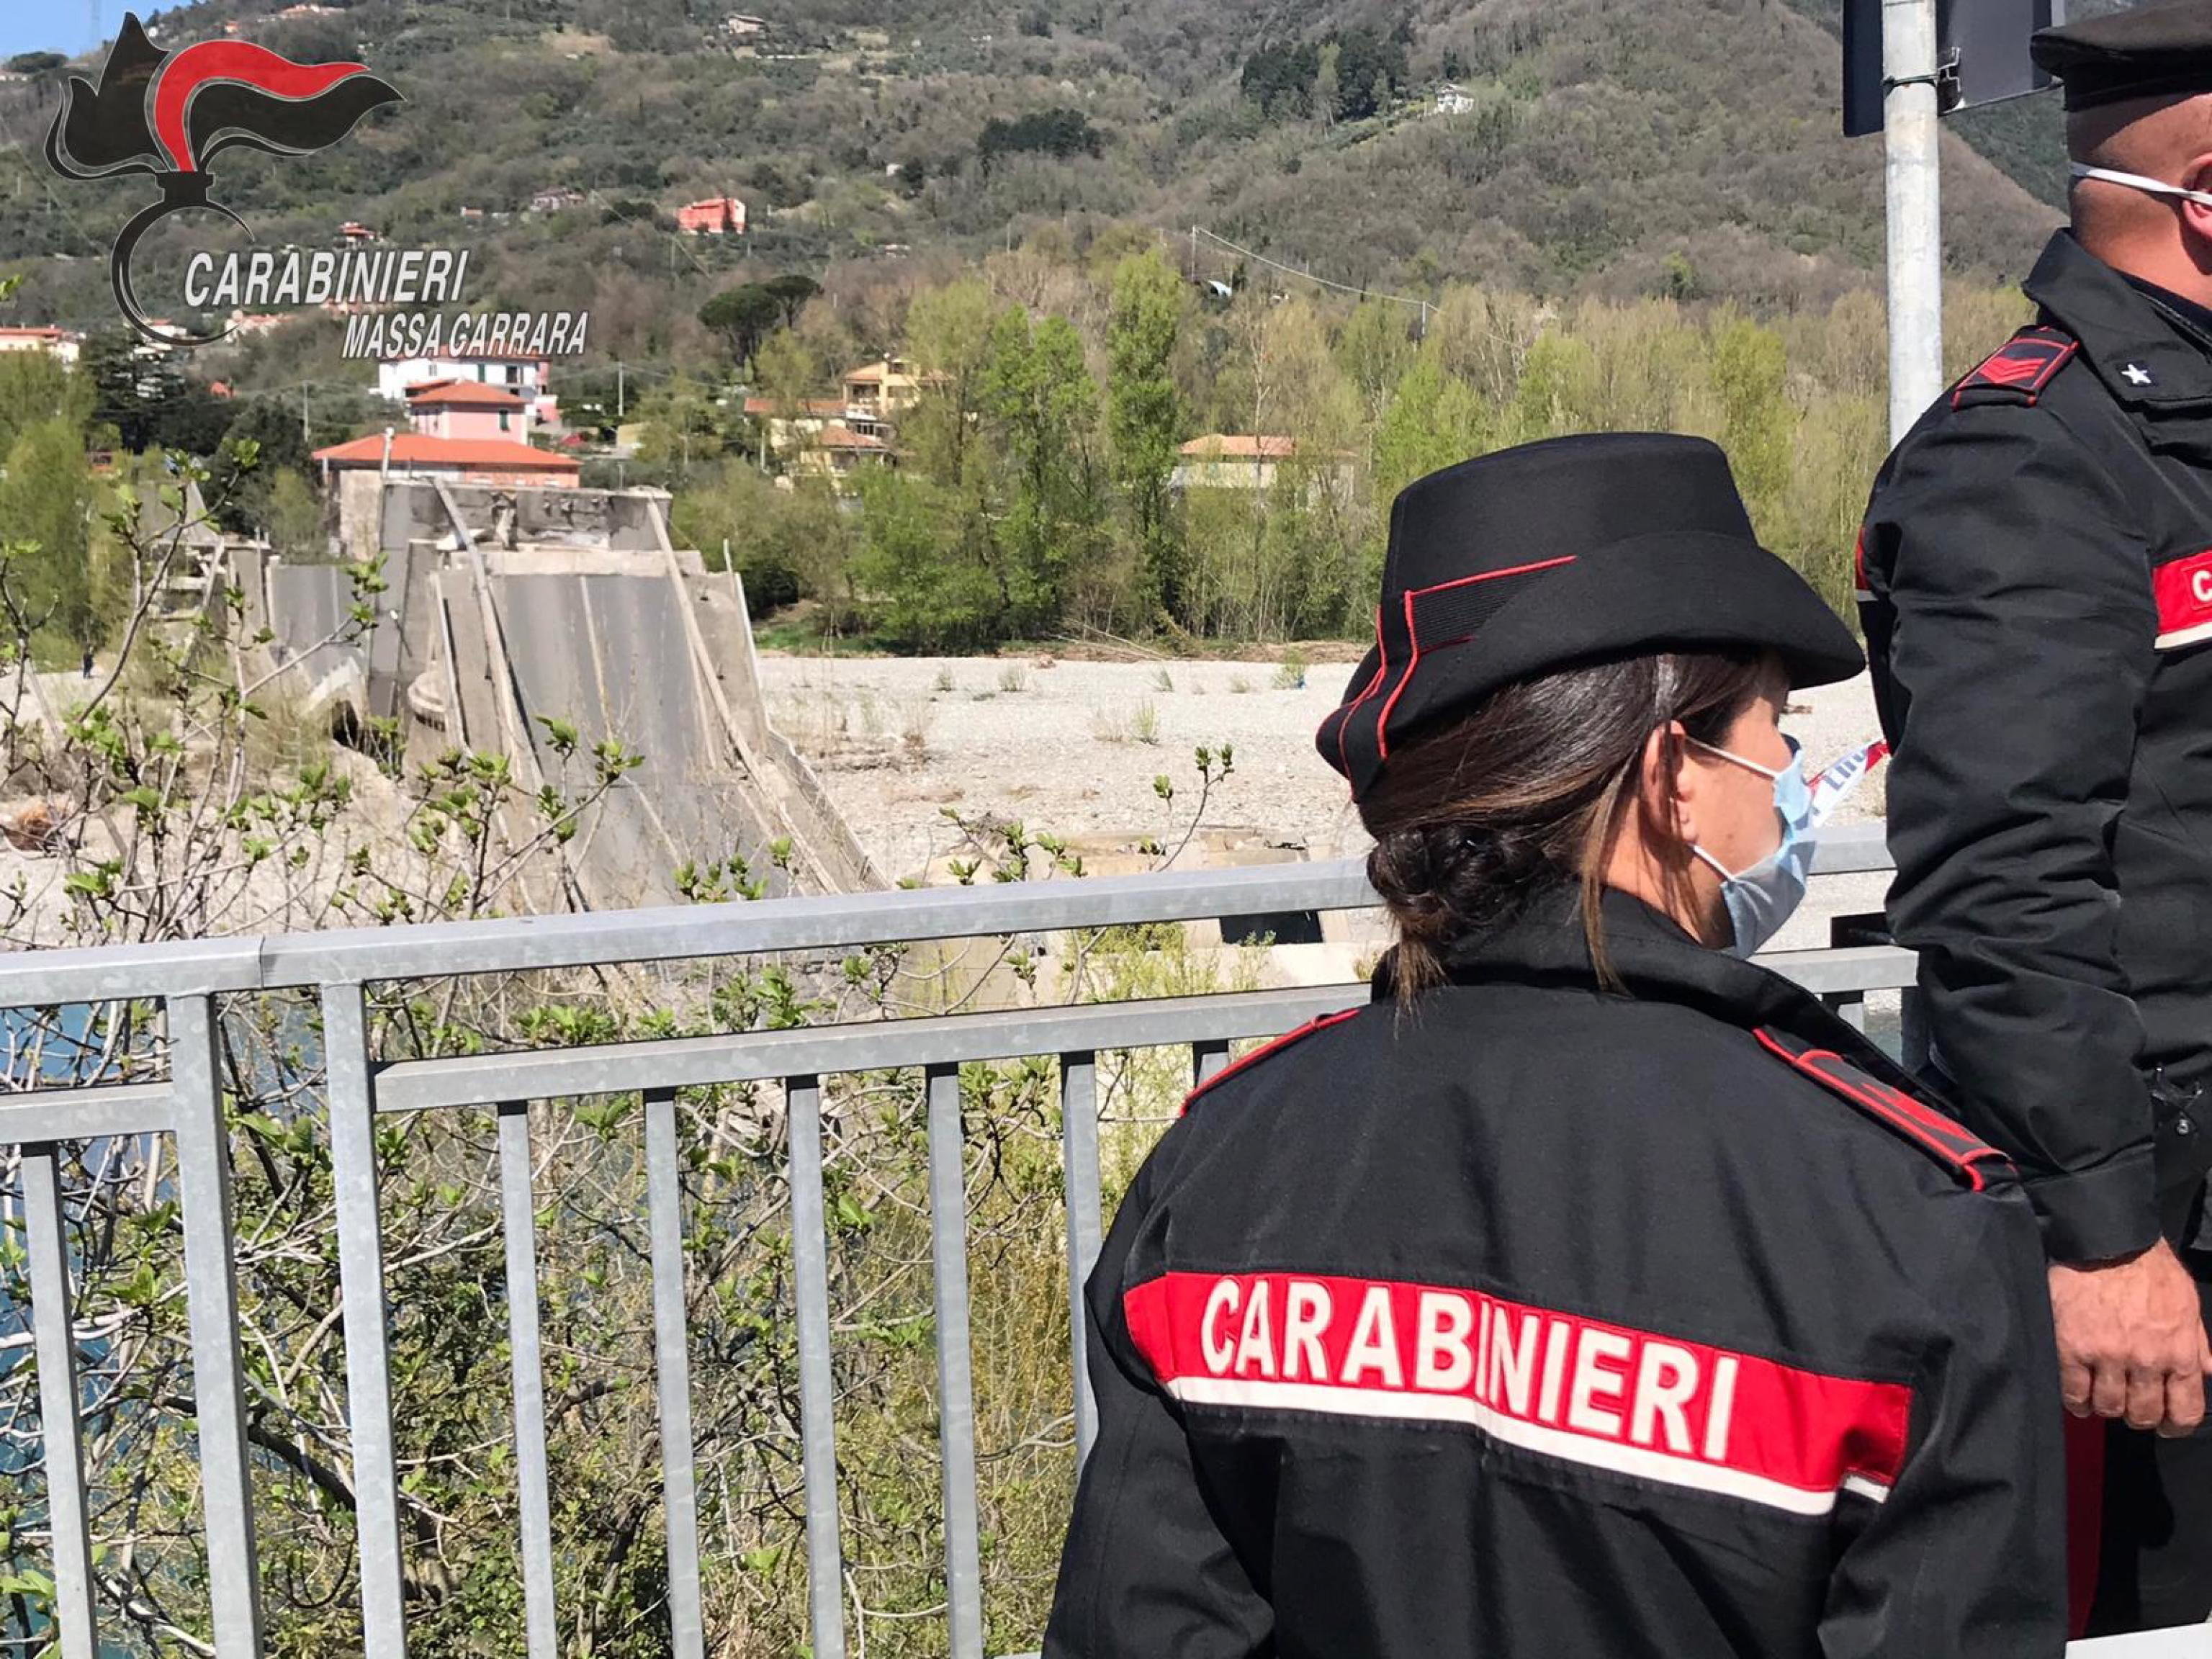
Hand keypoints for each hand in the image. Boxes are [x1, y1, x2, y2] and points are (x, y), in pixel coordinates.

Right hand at [2049, 1240, 2211, 1436]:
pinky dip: (2076, 1401)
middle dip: (2137, 1416)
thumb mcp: (2188, 1305)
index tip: (2164, 1424)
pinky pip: (2073, 1392)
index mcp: (2179, 1353)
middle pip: (2142, 1415)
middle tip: (2127, 1405)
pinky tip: (2077, 1395)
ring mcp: (2107, 1356)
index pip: (2184, 1412)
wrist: (2108, 1240)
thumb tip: (2206, 1374)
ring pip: (2107, 1407)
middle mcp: (2146, 1361)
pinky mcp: (2072, 1348)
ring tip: (2099, 1396)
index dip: (2174, 1426)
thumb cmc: (2151, 1269)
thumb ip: (2198, 1345)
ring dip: (2105, 1407)